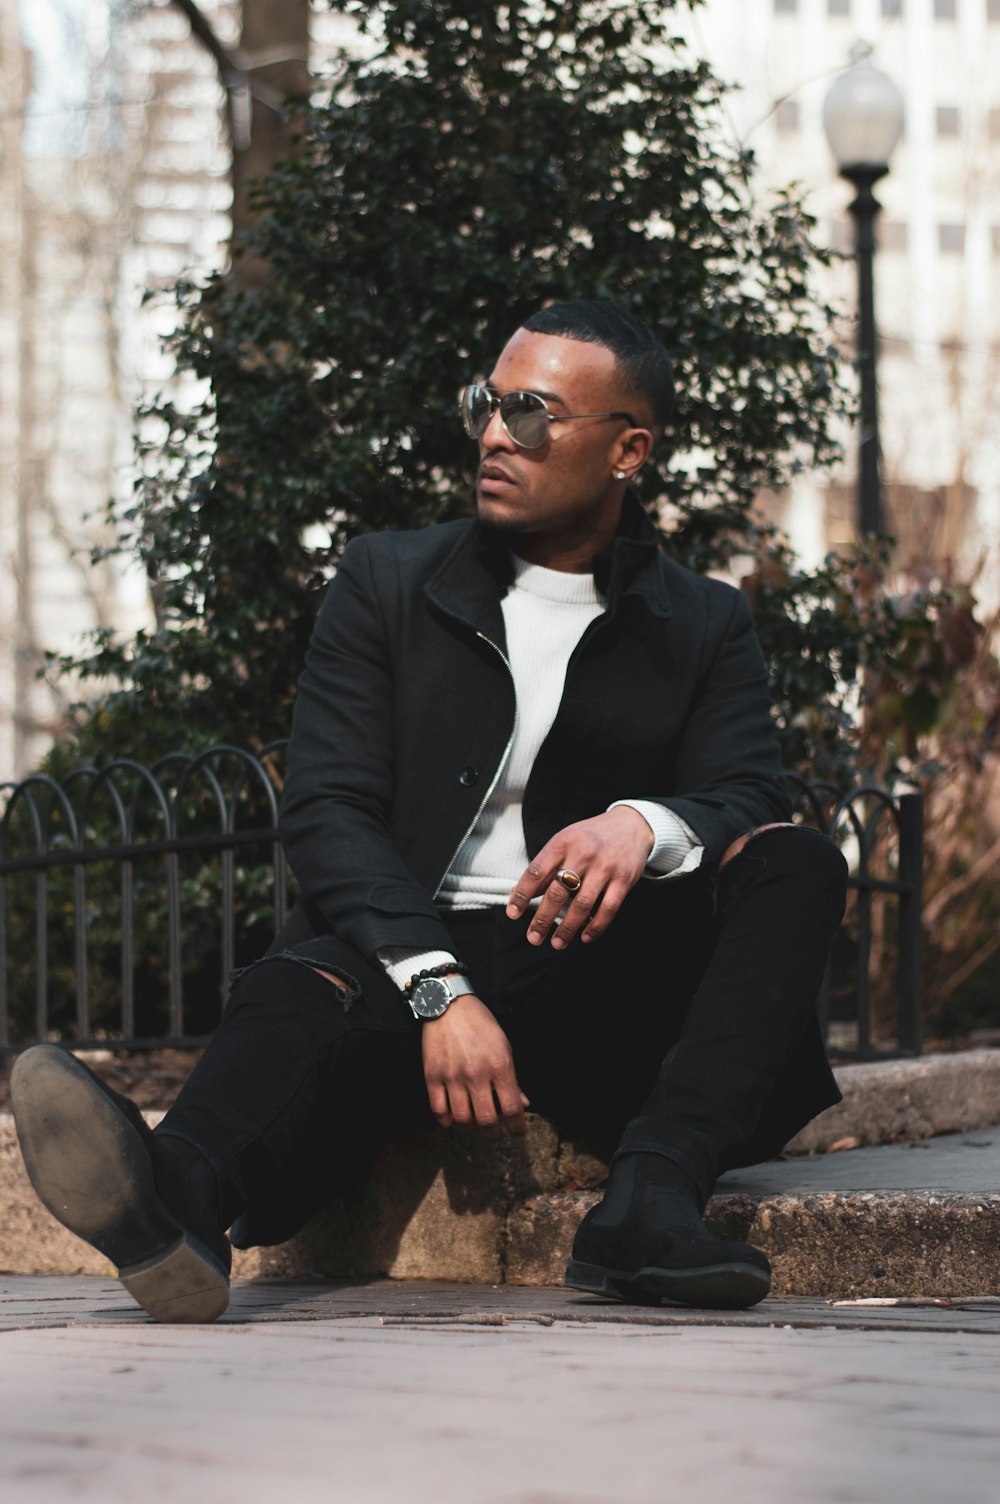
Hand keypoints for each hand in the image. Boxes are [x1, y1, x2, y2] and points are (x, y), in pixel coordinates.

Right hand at [421, 993, 528, 1135]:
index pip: (512, 1108)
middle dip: (494, 1134)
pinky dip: (447, 1122)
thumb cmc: (480, 1024)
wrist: (447, 1005)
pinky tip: (453, 1121)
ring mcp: (452, 1076)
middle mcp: (476, 1074)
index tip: (518, 1134)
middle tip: (496, 1136)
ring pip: (462, 1119)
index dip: (517, 1127)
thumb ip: (512, 1078)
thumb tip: (522, 1102)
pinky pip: (439, 1110)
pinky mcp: (432, 1076)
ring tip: (475, 1126)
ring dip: (471, 1129)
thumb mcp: (504, 1046)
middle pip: (486, 1120)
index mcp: (499, 1066)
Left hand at [506, 806, 654, 948]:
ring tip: (557, 943)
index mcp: (562, 843)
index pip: (537, 872)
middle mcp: (582, 854)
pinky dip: (596, 926)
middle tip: (533, 937)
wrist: (631, 825)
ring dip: (567, 928)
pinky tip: (585, 937)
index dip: (522, 894)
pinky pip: (608, 908)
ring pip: (582, 904)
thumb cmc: (590, 837)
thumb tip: (518, 893)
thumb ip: (544, 867)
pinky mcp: (623, 879)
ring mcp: (604, 867)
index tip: (513, 914)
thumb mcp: (564, 842)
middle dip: (543, 918)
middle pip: (558, 892)